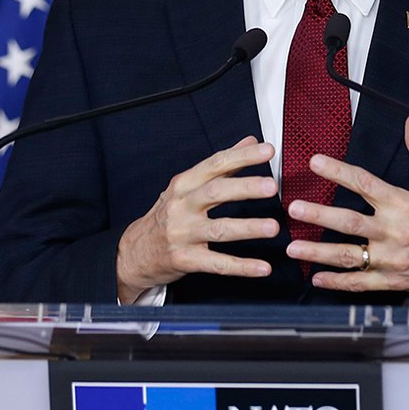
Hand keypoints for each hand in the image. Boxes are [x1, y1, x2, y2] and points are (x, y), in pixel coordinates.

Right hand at [115, 136, 277, 302]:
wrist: (135, 251)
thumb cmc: (167, 215)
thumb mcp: (187, 186)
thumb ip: (221, 165)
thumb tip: (250, 141)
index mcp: (184, 184)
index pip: (215, 164)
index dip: (242, 157)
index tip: (268, 150)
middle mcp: (182, 206)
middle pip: (216, 193)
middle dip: (245, 188)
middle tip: (272, 186)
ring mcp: (182, 234)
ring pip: (219, 230)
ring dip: (248, 228)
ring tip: (273, 227)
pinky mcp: (185, 260)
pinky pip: (217, 264)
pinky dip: (242, 267)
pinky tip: (263, 267)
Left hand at [286, 117, 408, 297]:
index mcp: (402, 204)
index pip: (365, 182)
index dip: (338, 171)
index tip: (315, 162)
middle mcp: (393, 230)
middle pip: (350, 221)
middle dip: (319, 215)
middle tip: (294, 208)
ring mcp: (391, 258)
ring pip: (349, 254)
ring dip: (319, 251)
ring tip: (293, 248)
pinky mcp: (391, 280)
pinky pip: (360, 283)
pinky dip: (337, 282)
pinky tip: (317, 278)